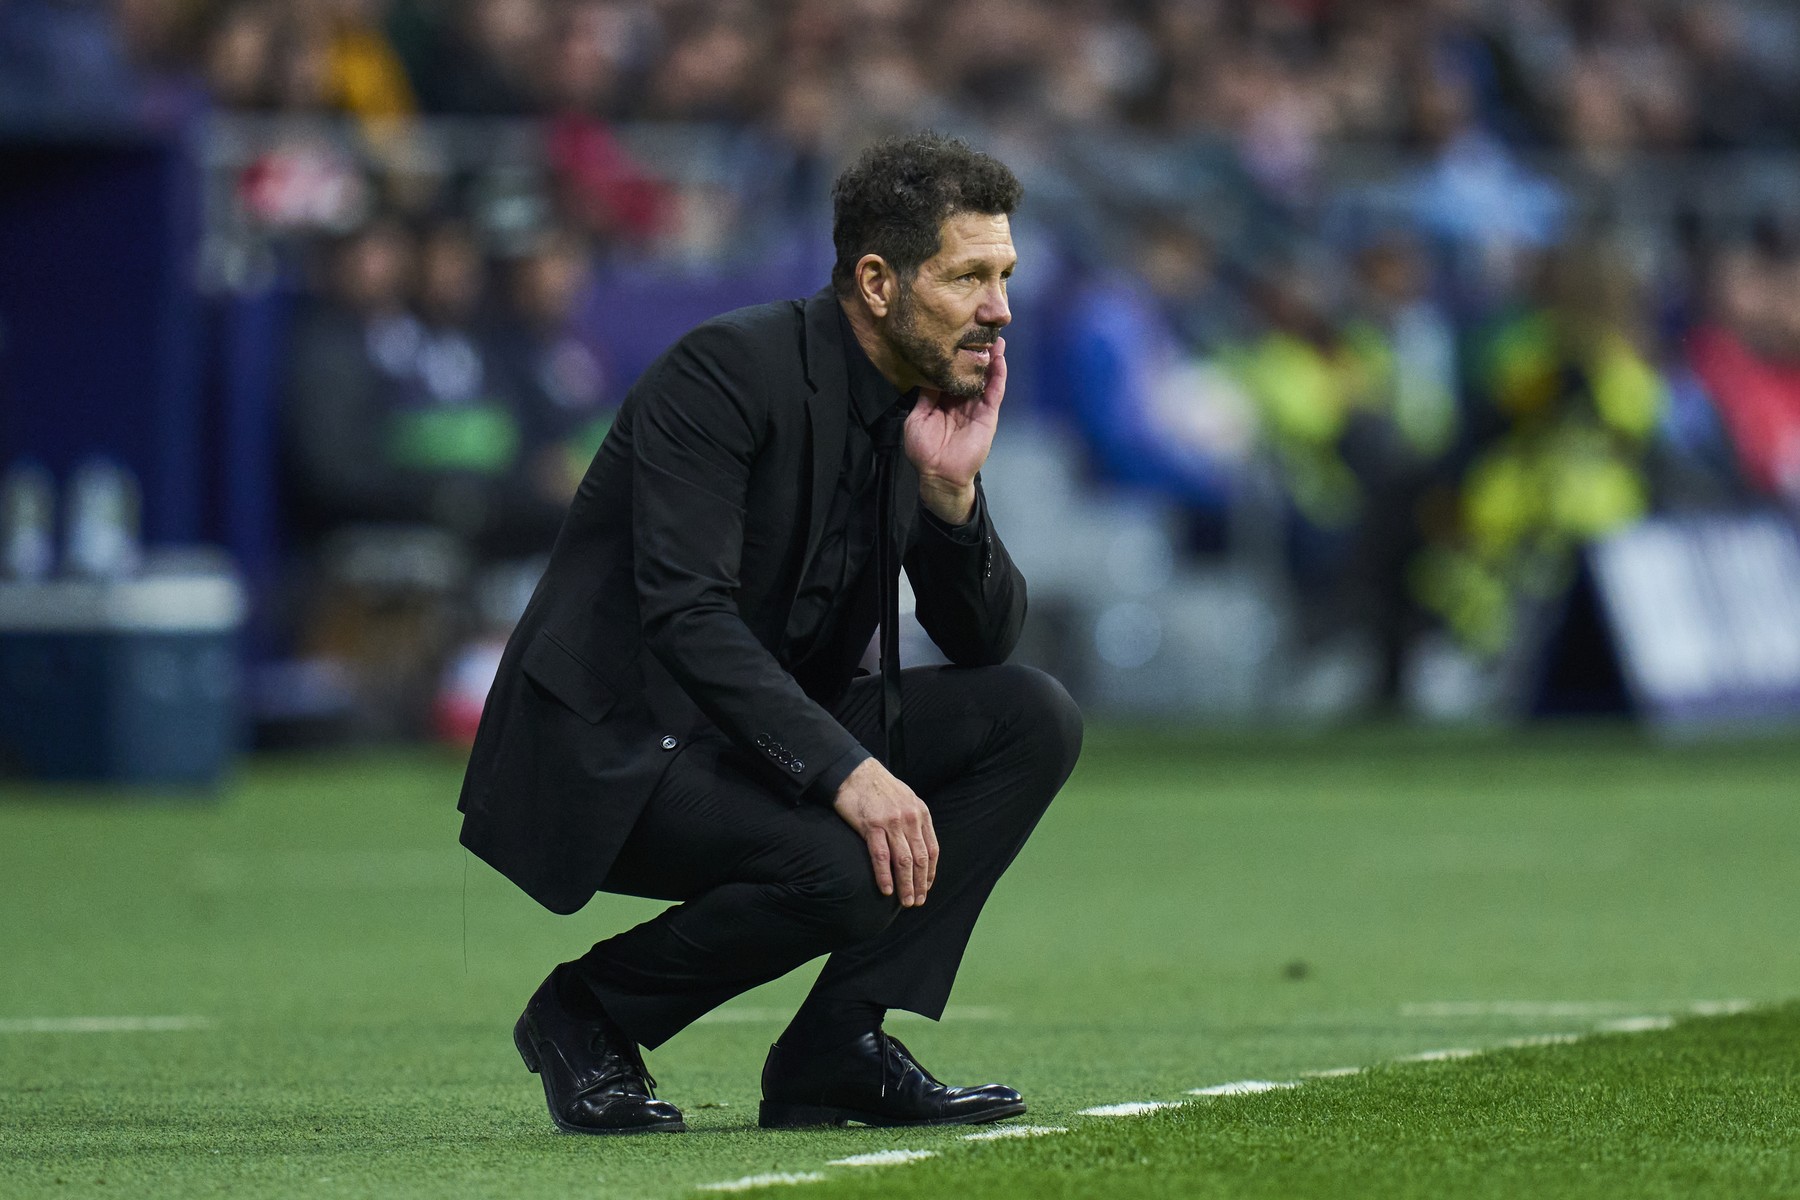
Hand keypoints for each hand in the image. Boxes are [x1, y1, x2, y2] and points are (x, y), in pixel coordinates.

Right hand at [832, 758, 938, 906]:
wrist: (855, 772)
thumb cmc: (879, 787)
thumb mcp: (906, 799)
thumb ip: (914, 820)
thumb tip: (917, 846)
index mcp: (921, 813)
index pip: (931, 850)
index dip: (930, 872)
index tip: (926, 887)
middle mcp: (910, 818)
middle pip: (919, 858)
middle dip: (920, 884)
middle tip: (917, 901)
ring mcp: (891, 822)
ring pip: (903, 861)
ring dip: (905, 885)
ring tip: (905, 901)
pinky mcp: (871, 826)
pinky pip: (881, 856)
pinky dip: (884, 876)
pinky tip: (886, 889)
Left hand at [906, 335, 1005, 524]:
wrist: (938, 473)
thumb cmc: (924, 449)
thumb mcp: (917, 417)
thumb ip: (926, 396)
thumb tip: (929, 374)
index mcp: (944, 400)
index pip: (952, 373)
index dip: (956, 357)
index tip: (958, 337)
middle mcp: (962, 401)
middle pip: (972, 372)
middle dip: (977, 354)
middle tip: (982, 331)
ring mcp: (976, 408)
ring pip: (986, 379)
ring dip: (992, 360)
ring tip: (997, 340)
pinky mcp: (988, 416)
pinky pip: (994, 393)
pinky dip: (998, 377)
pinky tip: (1000, 360)